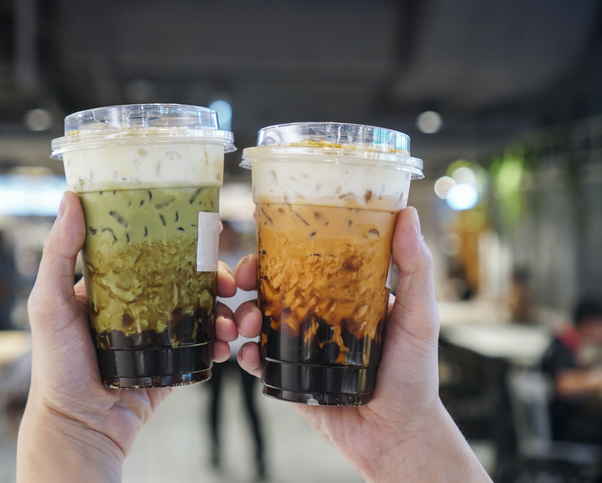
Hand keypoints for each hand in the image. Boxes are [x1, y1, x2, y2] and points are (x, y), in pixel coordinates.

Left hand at [17, 191, 237, 481]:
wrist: (79, 427)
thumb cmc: (57, 365)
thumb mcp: (49, 303)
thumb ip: (58, 254)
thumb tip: (71, 199)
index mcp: (111, 286)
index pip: (151, 252)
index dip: (181, 242)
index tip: (207, 238)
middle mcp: (137, 305)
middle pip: (185, 279)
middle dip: (214, 278)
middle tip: (230, 283)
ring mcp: (156, 334)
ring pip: (200, 311)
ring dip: (223, 312)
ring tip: (232, 323)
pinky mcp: (171, 362)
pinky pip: (203, 346)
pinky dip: (220, 344)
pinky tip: (227, 346)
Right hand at [235, 207, 489, 481]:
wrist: (398, 434)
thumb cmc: (415, 373)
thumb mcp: (419, 315)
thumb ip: (414, 267)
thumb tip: (407, 213)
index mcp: (343, 292)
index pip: (307, 256)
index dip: (280, 240)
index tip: (260, 224)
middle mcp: (317, 313)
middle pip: (273, 282)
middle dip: (251, 274)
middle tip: (245, 276)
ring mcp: (300, 344)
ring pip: (257, 316)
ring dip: (242, 312)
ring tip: (245, 323)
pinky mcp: (288, 375)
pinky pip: (258, 359)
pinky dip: (246, 353)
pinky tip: (248, 353)